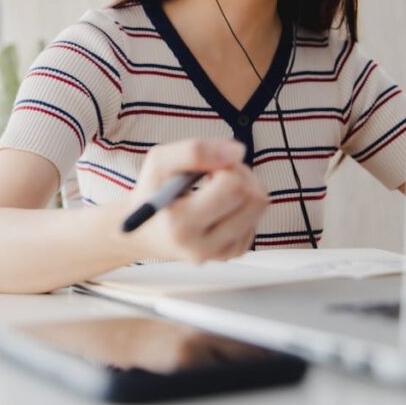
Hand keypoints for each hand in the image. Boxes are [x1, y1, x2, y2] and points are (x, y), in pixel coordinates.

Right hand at [123, 139, 268, 263]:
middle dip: (240, 174)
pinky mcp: (233, 252)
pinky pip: (256, 217)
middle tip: (216, 171)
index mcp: (181, 227)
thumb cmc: (152, 193)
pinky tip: (221, 201)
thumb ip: (194, 150)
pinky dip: (243, 202)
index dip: (226, 166)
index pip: (232, 188)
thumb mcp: (159, 162)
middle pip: (253, 199)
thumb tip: (237, 151)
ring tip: (219, 183)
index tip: (208, 166)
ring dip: (245, 185)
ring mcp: (220, 253)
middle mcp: (203, 247)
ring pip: (259, 206)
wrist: (146, 231)